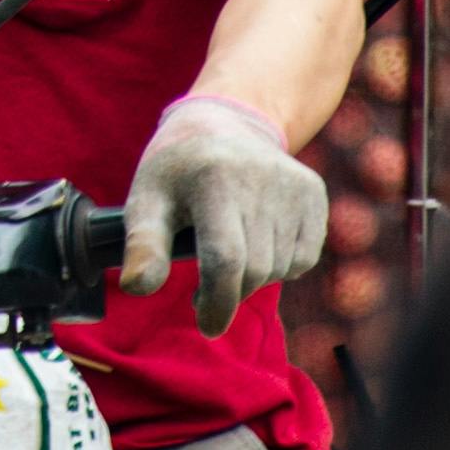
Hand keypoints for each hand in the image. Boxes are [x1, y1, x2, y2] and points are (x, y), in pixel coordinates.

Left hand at [118, 94, 327, 336]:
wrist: (224, 123)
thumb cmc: (177, 171)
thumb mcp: (147, 199)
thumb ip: (142, 245)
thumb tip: (136, 287)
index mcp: (214, 179)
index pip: (225, 259)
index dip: (217, 302)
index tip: (206, 326)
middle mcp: (261, 178)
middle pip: (254, 270)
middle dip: (229, 292)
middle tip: (205, 289)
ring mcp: (293, 184)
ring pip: (280, 268)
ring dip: (253, 278)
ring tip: (228, 250)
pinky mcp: (313, 193)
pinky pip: (303, 258)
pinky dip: (280, 264)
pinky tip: (256, 240)